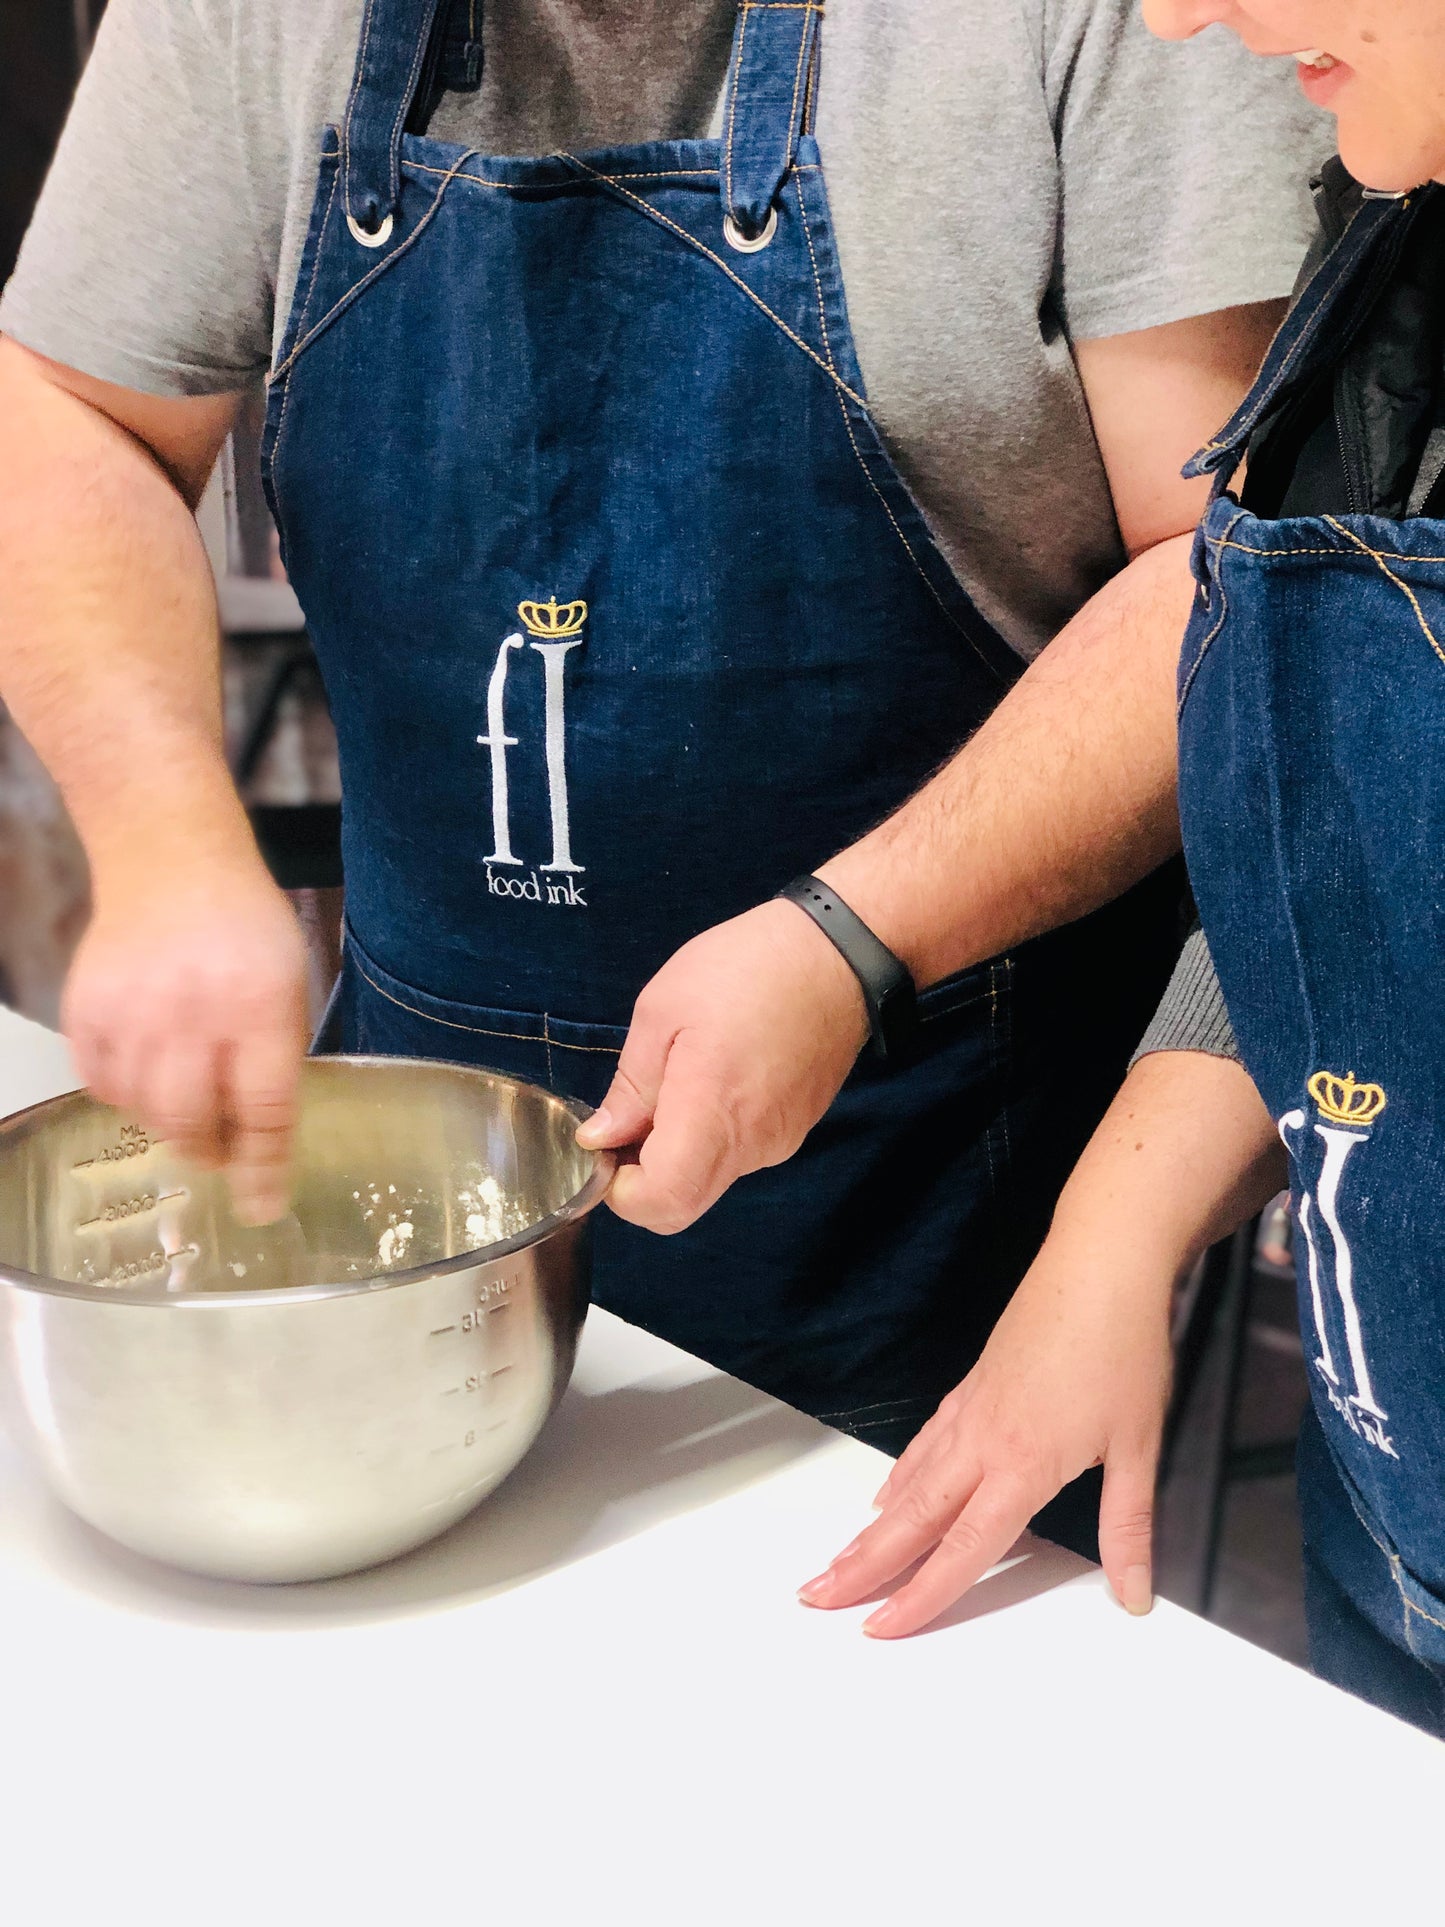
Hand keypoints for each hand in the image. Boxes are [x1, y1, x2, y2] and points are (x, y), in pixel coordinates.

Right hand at [63, 854, 309, 1224]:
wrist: (171, 860)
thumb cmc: (242, 923)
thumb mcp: (291, 981)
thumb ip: (278, 1055)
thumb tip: (264, 1135)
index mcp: (258, 1005)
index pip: (264, 1108)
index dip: (265, 1167)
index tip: (265, 1205)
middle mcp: (191, 1012)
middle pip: (191, 1121)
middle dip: (210, 1149)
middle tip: (220, 1149)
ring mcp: (131, 1012)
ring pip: (143, 1111)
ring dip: (168, 1122)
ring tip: (186, 1100)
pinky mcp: (87, 1011)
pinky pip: (102, 1086)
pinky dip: (126, 1096)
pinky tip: (148, 1072)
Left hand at [576, 899, 868, 1233]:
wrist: (838, 953)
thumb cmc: (745, 968)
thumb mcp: (663, 1010)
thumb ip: (631, 1085)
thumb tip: (601, 1137)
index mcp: (712, 1114)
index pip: (663, 1203)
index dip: (622, 1193)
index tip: (607, 1146)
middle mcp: (751, 1146)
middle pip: (684, 1204)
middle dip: (643, 1179)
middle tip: (631, 1118)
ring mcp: (779, 1142)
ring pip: (710, 1178)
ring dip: (678, 1151)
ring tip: (680, 1078)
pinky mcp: (795, 1129)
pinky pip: (739, 1153)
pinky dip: (712, 1134)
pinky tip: (716, 1076)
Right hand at [797, 1233, 1174, 1635]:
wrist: (1100, 1264)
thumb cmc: (1122, 1349)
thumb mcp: (1140, 1445)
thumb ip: (1128, 1526)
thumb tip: (1134, 1596)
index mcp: (1021, 1465)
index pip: (962, 1548)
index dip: (921, 1596)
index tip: (879, 1628)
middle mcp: (981, 1442)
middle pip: (911, 1518)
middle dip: (861, 1565)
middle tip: (814, 1597)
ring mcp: (970, 1410)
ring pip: (908, 1481)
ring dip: (870, 1527)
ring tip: (838, 1560)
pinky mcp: (971, 1386)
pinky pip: (923, 1445)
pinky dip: (898, 1478)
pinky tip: (888, 1495)